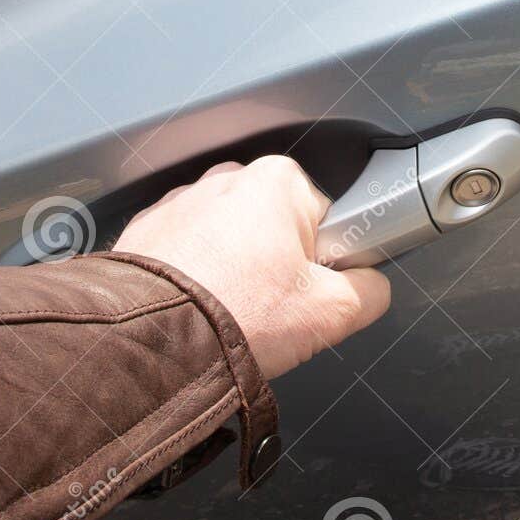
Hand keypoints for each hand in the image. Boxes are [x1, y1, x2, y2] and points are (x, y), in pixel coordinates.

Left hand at [114, 156, 390, 378]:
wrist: (152, 340)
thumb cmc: (236, 316)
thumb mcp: (332, 313)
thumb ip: (370, 291)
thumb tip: (372, 288)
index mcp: (278, 182)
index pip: (325, 219)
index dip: (325, 264)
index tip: (309, 293)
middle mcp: (226, 178)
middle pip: (275, 229)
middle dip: (276, 268)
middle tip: (268, 312)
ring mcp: (181, 201)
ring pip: (228, 242)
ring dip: (232, 273)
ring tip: (228, 313)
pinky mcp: (147, 230)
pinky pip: (187, 253)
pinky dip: (194, 277)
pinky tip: (196, 308)